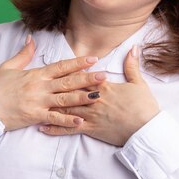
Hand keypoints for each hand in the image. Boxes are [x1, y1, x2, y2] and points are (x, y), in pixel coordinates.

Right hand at [0, 35, 106, 131]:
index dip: (78, 62)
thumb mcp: (8, 66)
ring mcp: (38, 102)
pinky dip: (67, 120)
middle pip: (67, 82)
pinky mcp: (35, 116)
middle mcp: (40, 87)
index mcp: (36, 74)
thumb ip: (23, 53)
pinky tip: (80, 121)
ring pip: (65, 99)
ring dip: (82, 97)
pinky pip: (54, 119)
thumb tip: (31, 38)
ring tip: (98, 96)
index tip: (93, 59)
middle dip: (87, 78)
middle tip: (104, 76)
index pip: (61, 66)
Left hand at [39, 45, 159, 145]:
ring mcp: (90, 115)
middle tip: (36, 83)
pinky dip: (54, 128)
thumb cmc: (144, 107)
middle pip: (70, 90)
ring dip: (49, 105)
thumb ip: (132, 65)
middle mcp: (93, 100)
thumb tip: (133, 47)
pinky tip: (42, 126)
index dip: (70, 71)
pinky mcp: (90, 130)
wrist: (146, 130)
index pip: (83, 76)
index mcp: (104, 87)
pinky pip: (68, 129)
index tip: (57, 67)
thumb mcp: (139, 83)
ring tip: (33, 103)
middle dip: (53, 87)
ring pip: (65, 108)